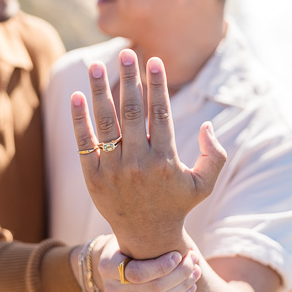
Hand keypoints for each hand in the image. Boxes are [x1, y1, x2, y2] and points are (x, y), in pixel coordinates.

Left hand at [71, 50, 225, 257]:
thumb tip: (209, 124)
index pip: (160, 114)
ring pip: (106, 123)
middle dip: (130, 79)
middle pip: (132, 112)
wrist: (146, 238)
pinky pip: (85, 143)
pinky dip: (79, 120)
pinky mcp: (94, 177)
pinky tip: (76, 96)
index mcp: (166, 161)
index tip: (154, 60)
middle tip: (126, 52)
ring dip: (101, 92)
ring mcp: (114, 170)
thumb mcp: (203, 183)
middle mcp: (139, 164)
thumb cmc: (176, 204)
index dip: (157, 85)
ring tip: (97, 66)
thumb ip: (214, 155)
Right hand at [96, 235, 201, 291]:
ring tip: (196, 271)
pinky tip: (191, 286)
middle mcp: (111, 289)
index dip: (162, 266)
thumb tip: (170, 218)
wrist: (111, 260)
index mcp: (107, 266)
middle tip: (194, 260)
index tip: (178, 254)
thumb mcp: (127, 233)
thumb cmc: (124, 239)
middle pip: (153, 288)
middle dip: (179, 274)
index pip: (139, 273)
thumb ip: (143, 234)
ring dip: (183, 286)